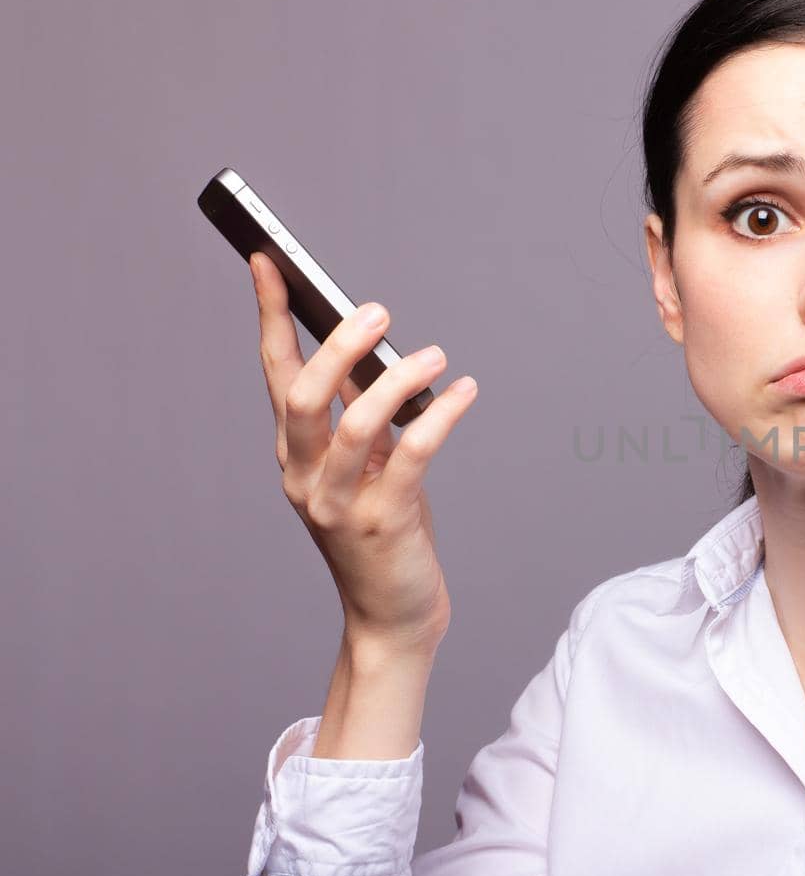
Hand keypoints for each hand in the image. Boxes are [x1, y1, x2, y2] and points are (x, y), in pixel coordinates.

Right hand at [248, 251, 478, 655]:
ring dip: (398, 380)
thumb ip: (357, 413)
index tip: (269, 261)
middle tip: (377, 311)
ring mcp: (339, 501)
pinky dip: (440, 416)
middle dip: (339, 345)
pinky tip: (464, 392)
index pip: (275, 373)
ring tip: (435, 355)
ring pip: (356, 423)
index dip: (271, 315)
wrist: (392, 614)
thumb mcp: (362, 466)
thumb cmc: (381, 531)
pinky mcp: (383, 520)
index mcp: (293, 454)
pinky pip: (411, 454)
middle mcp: (304, 475)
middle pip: (304, 395)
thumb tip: (371, 348)